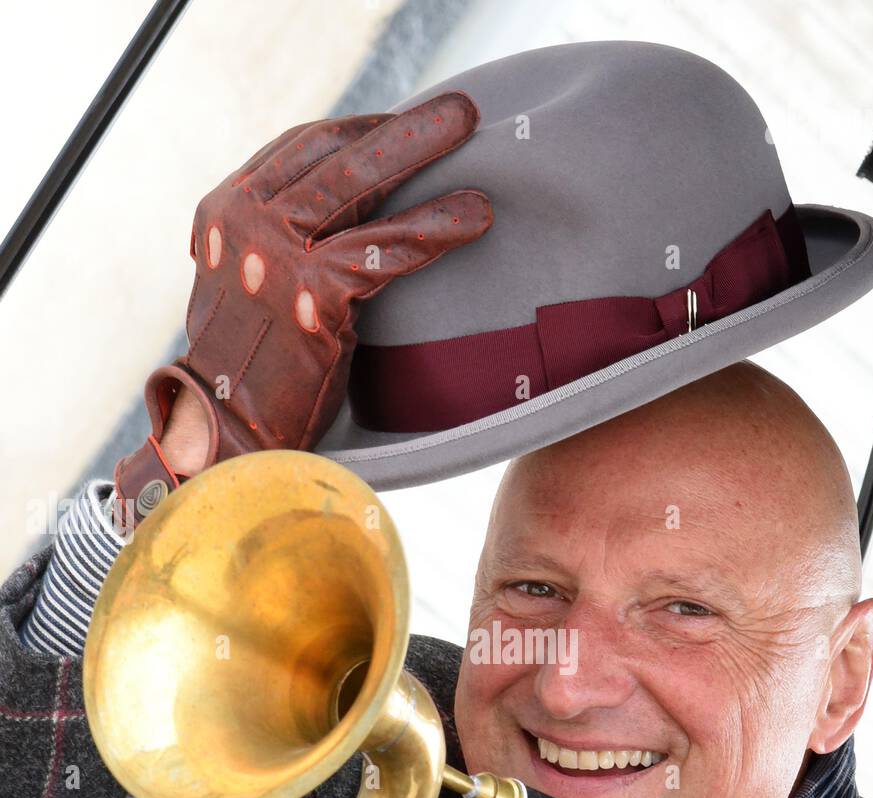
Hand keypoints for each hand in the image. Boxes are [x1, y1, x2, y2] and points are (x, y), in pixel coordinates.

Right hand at [113, 91, 491, 532]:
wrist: (222, 433)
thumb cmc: (245, 371)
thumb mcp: (243, 287)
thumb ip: (274, 245)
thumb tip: (334, 221)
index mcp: (225, 212)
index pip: (300, 149)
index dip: (357, 132)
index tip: (400, 127)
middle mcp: (243, 221)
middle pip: (333, 152)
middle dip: (400, 128)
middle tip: (454, 113)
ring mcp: (274, 253)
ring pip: (359, 185)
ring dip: (421, 152)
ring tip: (470, 138)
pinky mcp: (310, 293)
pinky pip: (387, 249)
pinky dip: (436, 227)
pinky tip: (474, 218)